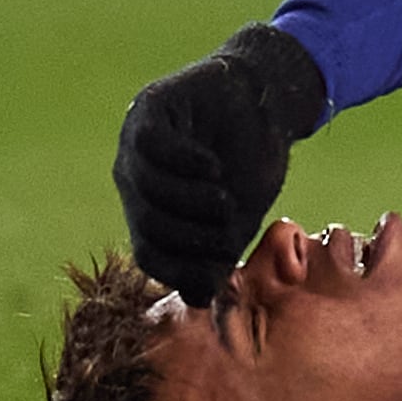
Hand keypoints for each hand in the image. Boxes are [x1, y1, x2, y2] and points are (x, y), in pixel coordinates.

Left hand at [110, 22, 327, 299]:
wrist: (265, 101)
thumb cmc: (250, 162)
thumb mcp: (239, 218)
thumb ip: (218, 254)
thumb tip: (201, 299)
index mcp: (151, 211)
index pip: (150, 254)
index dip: (183, 270)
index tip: (222, 270)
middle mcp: (135, 179)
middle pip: (146, 224)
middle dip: (191, 239)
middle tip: (229, 235)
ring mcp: (137, 143)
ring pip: (146, 188)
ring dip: (190, 204)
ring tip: (225, 201)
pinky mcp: (151, 108)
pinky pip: (152, 146)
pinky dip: (184, 164)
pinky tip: (212, 168)